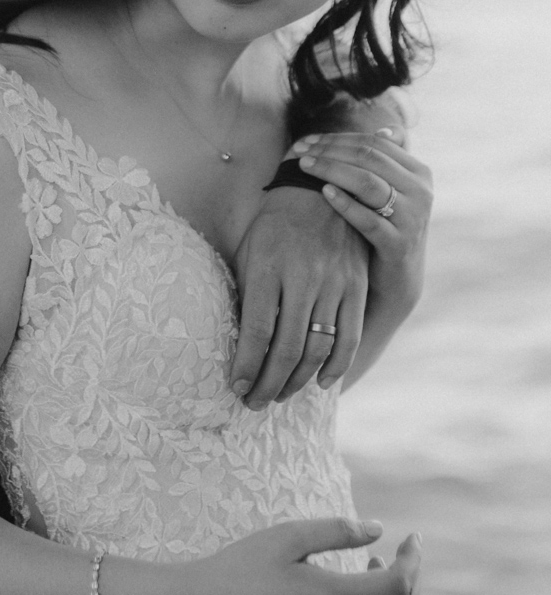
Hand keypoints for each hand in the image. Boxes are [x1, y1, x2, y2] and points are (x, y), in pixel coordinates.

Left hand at [230, 187, 368, 406]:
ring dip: (298, 381)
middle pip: (286, 347)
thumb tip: (238, 344)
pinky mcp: (357, 286)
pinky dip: (337, 366)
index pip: (257, 330)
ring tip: (280, 394)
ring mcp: (334, 282)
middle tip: (255, 402)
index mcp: (267, 267)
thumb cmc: (271, 227)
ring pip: (318, 348)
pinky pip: (350, 336)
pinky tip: (322, 382)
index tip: (236, 386)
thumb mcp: (248, 251)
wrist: (315, 192)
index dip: (246, 365)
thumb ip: (245, 295)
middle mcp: (302, 277)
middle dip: (268, 383)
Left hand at [293, 131, 432, 305]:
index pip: (374, 143)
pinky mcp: (399, 244)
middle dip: (329, 150)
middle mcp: (421, 191)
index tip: (306, 140)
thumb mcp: (390, 192)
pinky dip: (344, 202)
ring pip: (367, 182)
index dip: (337, 138)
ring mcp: (413, 218)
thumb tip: (384, 128)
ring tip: (304, 167)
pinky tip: (323, 192)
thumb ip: (387, 161)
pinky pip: (368, 218)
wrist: (395, 282)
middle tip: (299, 151)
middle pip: (368, 158)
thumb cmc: (385, 227)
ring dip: (331, 170)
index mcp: (419, 172)